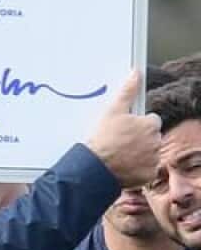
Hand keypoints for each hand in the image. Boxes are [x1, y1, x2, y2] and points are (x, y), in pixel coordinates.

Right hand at [87, 70, 162, 188]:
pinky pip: (144, 170)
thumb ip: (127, 92)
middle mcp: (155, 142)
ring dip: (138, 154)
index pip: (151, 121)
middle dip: (139, 139)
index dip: (137, 124)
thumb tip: (135, 74)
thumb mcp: (112, 111)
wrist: (93, 167)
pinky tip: (122, 166)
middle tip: (119, 142)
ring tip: (119, 154)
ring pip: (148, 154)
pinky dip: (136, 169)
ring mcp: (151, 160)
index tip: (125, 129)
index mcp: (150, 125)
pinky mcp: (146, 175)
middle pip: (150, 138)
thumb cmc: (102, 139)